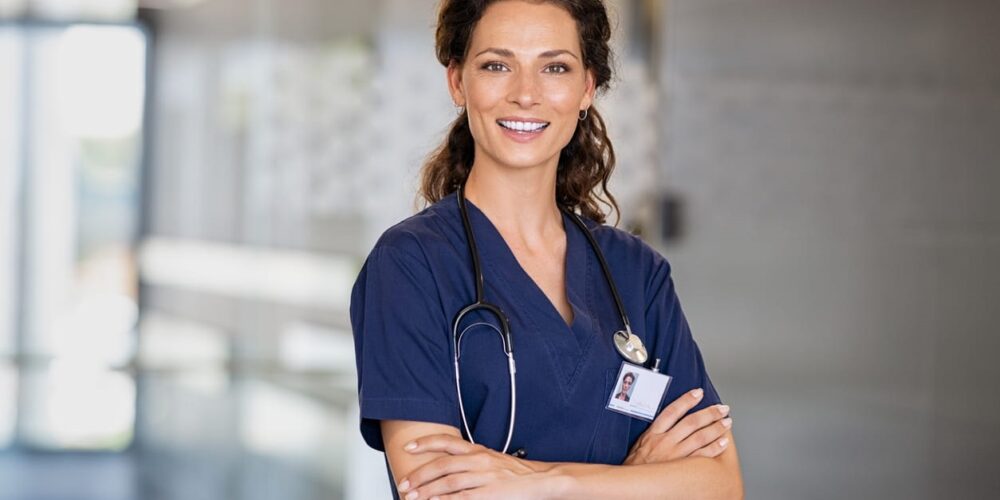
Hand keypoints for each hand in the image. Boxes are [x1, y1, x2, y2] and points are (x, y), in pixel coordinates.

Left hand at [396, 434, 553, 499]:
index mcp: (478, 450)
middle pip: (441, 465)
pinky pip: (461, 498)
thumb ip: (471, 461)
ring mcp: (484, 477)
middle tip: (404, 484)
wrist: (543, 480)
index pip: (446, 442)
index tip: (408, 447)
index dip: (425, 443)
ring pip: (447, 482)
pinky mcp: (489, 494)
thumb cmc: (517, 473)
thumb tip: (447, 467)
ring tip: (413, 497)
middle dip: (419, 475)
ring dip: (427, 491)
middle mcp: (479, 460)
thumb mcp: (492, 460)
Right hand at [623, 388, 731, 464]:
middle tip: (722, 408)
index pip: (672, 411)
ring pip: (700, 437)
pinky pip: (702, 456)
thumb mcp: (639, 443)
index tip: (698, 392)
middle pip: (691, 422)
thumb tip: (669, 419)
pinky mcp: (681, 469)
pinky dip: (714, 448)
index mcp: (654, 433)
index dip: (686, 400)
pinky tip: (723, 442)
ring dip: (716, 428)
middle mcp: (665, 442)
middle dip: (709, 413)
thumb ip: (655, 431)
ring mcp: (674, 455)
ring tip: (727, 422)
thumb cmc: (635, 466)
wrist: (632, 485)